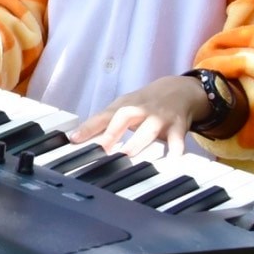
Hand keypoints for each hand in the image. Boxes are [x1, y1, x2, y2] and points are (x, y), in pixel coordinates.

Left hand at [68, 75, 211, 160]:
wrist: (179, 90)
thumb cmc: (144, 104)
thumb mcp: (123, 108)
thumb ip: (104, 124)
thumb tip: (78, 139)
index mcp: (123, 106)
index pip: (102, 116)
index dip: (88, 127)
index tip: (74, 139)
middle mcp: (140, 110)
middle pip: (124, 117)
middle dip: (112, 133)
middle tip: (101, 149)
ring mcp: (159, 118)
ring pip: (148, 130)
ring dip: (137, 142)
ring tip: (127, 156)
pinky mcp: (178, 127)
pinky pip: (177, 141)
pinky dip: (175, 152)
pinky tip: (170, 163)